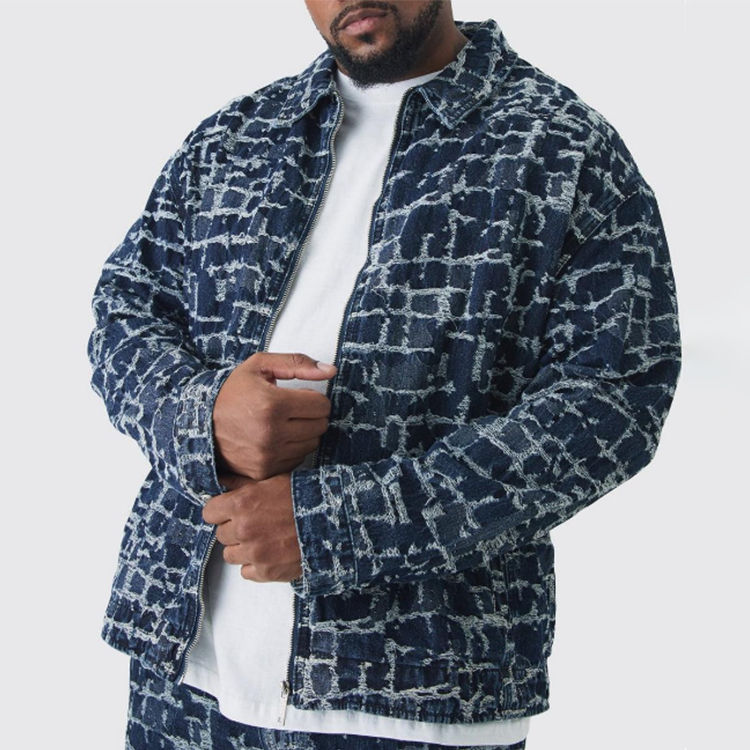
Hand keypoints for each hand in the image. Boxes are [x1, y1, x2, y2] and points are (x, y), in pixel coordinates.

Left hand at [202, 472, 301, 582]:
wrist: (333, 520)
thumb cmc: (305, 498)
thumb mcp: (272, 481)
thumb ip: (241, 484)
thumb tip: (220, 481)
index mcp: (241, 503)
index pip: (209, 512)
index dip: (220, 511)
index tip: (229, 512)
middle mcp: (243, 529)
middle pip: (221, 534)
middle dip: (234, 529)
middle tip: (255, 524)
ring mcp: (254, 552)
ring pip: (230, 555)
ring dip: (243, 548)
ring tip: (264, 539)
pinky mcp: (266, 571)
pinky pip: (246, 572)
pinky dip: (256, 565)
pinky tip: (271, 553)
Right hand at [212, 352, 336, 479]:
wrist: (199, 422)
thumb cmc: (232, 391)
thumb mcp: (260, 366)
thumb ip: (298, 363)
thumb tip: (331, 371)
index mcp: (272, 404)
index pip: (321, 405)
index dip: (314, 398)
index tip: (300, 395)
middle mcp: (271, 433)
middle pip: (320, 425)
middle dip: (311, 415)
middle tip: (293, 409)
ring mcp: (267, 456)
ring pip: (312, 444)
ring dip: (304, 432)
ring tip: (284, 423)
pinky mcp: (263, 471)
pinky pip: (297, 460)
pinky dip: (292, 449)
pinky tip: (277, 438)